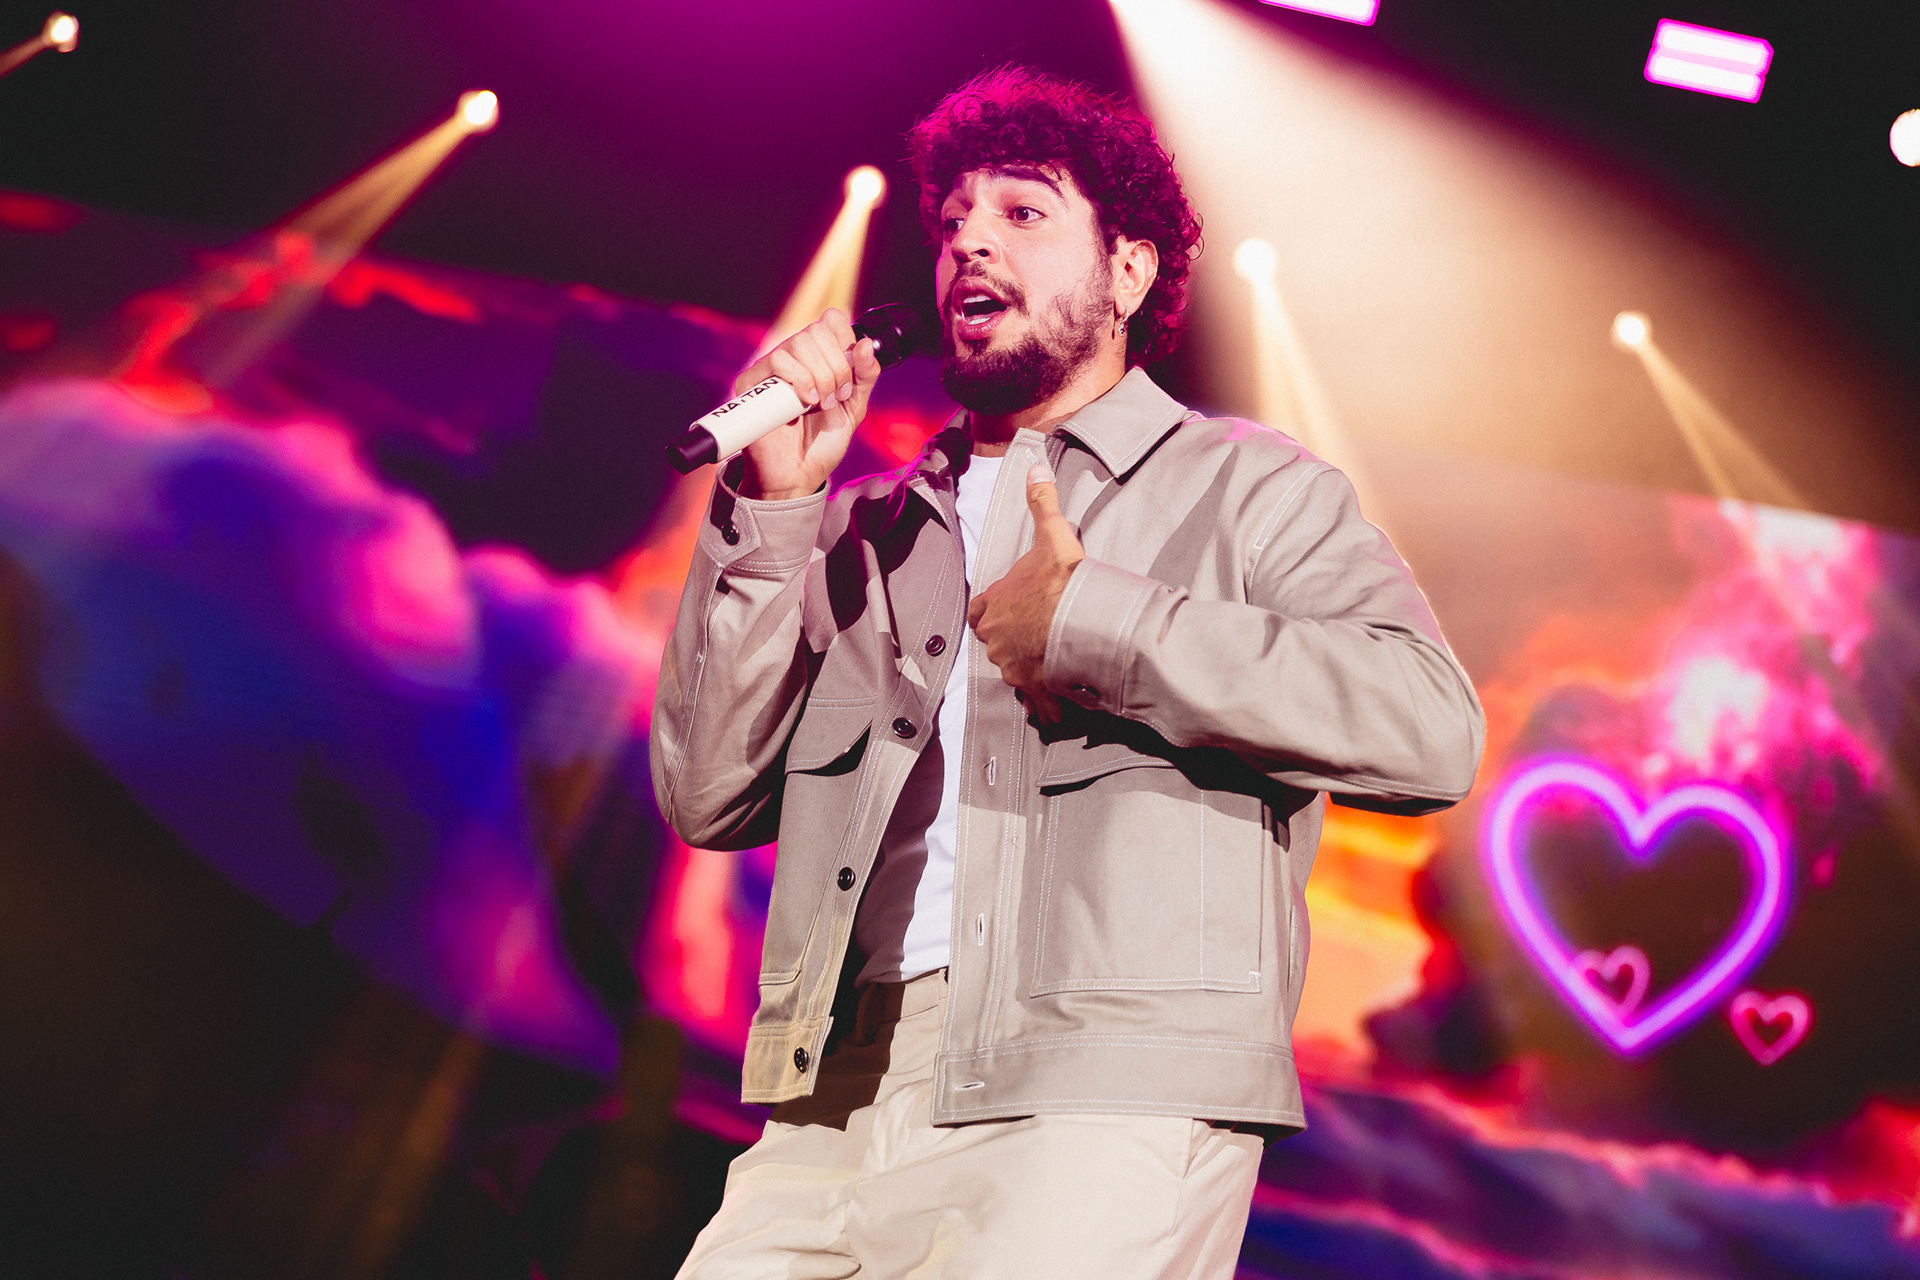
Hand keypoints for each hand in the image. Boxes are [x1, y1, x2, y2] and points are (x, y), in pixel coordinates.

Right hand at [734, 308, 880, 500]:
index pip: (831, 319)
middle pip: (818, 330)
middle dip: (837, 367)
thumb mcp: (853, 407)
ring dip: (820, 376)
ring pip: (800, 342)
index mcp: (818, 356)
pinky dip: (800, 380)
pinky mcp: (752, 382)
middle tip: (836, 397)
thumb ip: (865, 376)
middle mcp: (793, 356)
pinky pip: (778, 360)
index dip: (845, 339)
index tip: (852, 371)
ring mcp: (771, 368)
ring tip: (820, 404)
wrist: (799, 474)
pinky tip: (804, 403)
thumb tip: (865, 344)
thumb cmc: (821, 442)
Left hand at [967, 462, 1084, 724]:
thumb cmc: (1062, 579)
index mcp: (993, 606)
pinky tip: (1058, 707)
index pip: (978, 612)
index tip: (1009, 611)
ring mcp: (1013, 667)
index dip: (992, 611)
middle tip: (1040, 635)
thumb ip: (1040, 502)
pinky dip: (1045, 706)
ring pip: (1015, 672)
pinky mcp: (1035, 688)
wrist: (1083, 621)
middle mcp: (996, 640)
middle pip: (997, 643)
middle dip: (1014, 641)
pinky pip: (1036, 702)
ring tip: (1053, 665)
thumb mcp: (1052, 534)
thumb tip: (1034, 466)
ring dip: (1030, 670)